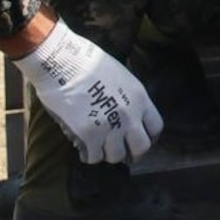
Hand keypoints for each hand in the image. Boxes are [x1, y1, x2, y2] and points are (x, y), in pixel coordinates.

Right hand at [10, 16, 162, 163]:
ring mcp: (110, 127)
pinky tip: (85, 149)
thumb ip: (128, 98)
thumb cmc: (89, 63)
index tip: (138, 138)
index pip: (155, 127)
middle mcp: (130, 115)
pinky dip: (89, 155)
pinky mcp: (89, 135)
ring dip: (108, 153)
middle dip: (131, 151)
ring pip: (116, 156)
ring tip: (99, 146)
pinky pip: (94, 157)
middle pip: (141, 147)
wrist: (64, 62)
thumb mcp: (122, 76)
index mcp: (140, 98)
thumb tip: (127, 115)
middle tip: (120, 149)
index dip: (148, 135)